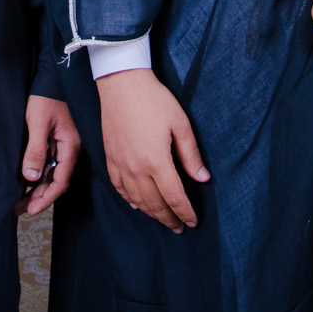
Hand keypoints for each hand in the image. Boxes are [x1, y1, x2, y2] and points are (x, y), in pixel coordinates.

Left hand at [17, 94, 80, 215]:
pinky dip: (39, 174)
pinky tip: (27, 181)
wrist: (52, 76)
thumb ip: (36, 149)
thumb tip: (30, 177)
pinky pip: (50, 163)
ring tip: (20, 201)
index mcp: (70, 146)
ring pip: (52, 173)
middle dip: (39, 197)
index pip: (60, 180)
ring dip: (37, 188)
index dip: (46, 197)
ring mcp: (64, 145)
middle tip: (20, 210)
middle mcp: (70, 148)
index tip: (32, 209)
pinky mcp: (57, 140)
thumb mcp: (38, 122)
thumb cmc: (47, 96)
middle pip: (56, 180)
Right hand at [95, 68, 208, 231]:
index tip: (193, 222)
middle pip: (154, 204)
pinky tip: (137, 205)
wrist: (121, 83)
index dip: (185, 212)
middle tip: (179, 228)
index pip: (174, 197)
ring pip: (137, 200)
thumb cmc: (154, 100)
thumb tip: (203, 179)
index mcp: (156, 161)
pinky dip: (130, 200)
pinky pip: (119, 188)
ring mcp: (120, 165)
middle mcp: (136, 169)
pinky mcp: (110, 158)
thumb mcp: (180, 124)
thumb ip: (191, 155)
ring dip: (151, 213)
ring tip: (163, 219)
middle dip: (169, 218)